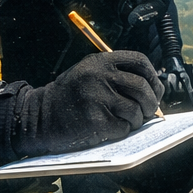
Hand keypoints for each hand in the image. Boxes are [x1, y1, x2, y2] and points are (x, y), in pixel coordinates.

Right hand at [14, 51, 162, 156]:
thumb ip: (115, 75)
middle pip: (142, 87)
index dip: (153, 77)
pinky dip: (121, 132)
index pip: (139, 62)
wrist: (38, 117)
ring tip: (125, 122)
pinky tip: (108, 129)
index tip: (154, 89)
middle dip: (151, 103)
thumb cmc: (68, 98)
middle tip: (147, 112)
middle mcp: (99, 76)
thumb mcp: (88, 75)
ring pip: (135, 111)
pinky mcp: (95, 121)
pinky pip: (123, 128)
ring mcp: (97, 98)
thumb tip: (151, 89)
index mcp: (100, 61)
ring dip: (135, 121)